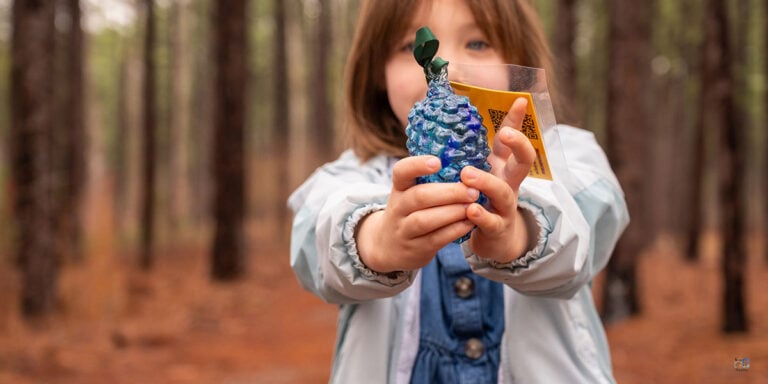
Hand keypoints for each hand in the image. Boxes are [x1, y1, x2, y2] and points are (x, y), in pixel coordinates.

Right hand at [356, 155, 479, 272]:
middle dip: (449, 193)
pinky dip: (454, 230)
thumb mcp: (409, 194)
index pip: (401, 171)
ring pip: (425, 220)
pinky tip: (469, 223)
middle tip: (472, 191)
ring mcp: (404, 230)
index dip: (417, 165)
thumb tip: (465, 164)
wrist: (389, 247)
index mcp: (399, 188)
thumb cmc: (409, 212)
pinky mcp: (416, 248)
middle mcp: (398, 208)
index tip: (437, 162)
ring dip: (452, 212)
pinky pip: (436, 239)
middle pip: (419, 197)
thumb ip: (429, 180)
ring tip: (472, 206)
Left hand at [461, 97, 535, 262]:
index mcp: (501, 167)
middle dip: (518, 145)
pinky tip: (470, 209)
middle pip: (523, 162)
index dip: (516, 121)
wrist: (496, 240)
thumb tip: (444, 125)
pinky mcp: (497, 227)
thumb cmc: (482, 200)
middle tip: (505, 134)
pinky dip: (481, 215)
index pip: (509, 141)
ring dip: (486, 182)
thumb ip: (465, 154)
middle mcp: (508, 183)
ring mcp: (505, 206)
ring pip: (503, 192)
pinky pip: (491, 221)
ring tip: (466, 175)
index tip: (520, 99)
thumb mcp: (478, 175)